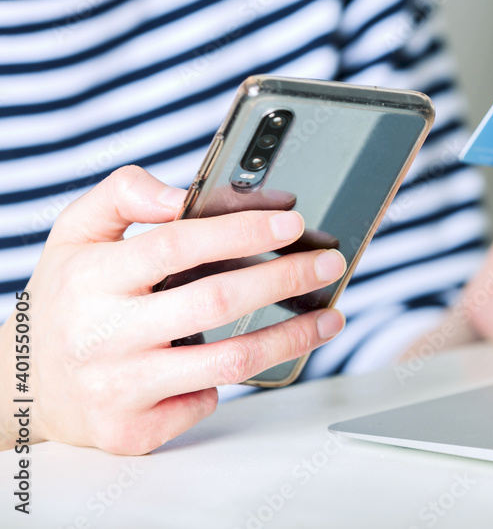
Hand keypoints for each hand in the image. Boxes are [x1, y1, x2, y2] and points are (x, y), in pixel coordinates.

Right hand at [0, 166, 346, 453]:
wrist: (22, 387)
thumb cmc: (65, 301)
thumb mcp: (74, 234)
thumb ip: (122, 195)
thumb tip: (179, 195)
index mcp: (93, 277)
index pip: (178, 244)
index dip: (242, 232)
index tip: (292, 224)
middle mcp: (105, 335)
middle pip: (216, 302)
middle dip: (284, 280)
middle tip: (328, 265)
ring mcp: (119, 387)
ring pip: (228, 362)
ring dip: (291, 338)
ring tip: (329, 318)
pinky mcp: (133, 430)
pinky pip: (205, 402)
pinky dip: (231, 381)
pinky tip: (246, 359)